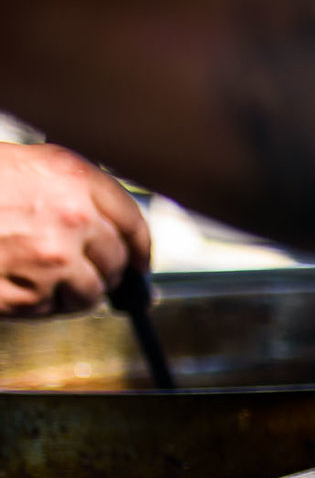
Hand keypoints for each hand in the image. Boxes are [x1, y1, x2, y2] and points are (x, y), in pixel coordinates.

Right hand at [0, 143, 150, 316]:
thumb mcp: (25, 168)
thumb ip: (71, 193)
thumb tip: (113, 234)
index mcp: (72, 175)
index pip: (132, 221)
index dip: (139, 247)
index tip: (138, 261)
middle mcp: (72, 214)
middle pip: (116, 261)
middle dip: (102, 271)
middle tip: (74, 271)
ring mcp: (52, 256)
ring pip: (89, 292)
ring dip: (70, 292)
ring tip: (37, 278)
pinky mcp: (29, 291)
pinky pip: (51, 309)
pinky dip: (36, 305)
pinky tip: (13, 285)